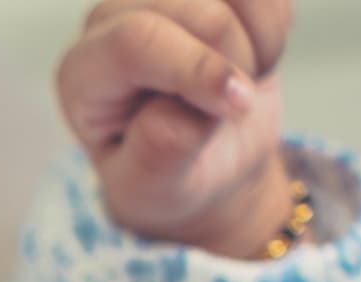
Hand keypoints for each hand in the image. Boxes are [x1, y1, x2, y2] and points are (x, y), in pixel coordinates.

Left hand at [56, 0, 295, 256]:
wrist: (205, 160)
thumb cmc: (168, 176)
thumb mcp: (155, 186)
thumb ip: (161, 150)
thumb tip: (185, 111)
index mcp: (85, 75)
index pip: (136, 42)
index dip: (196, 67)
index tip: (236, 105)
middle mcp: (113, 19)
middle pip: (200, 11)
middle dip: (236, 62)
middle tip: (236, 109)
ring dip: (260, 41)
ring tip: (244, 83)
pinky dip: (274, 24)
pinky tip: (254, 58)